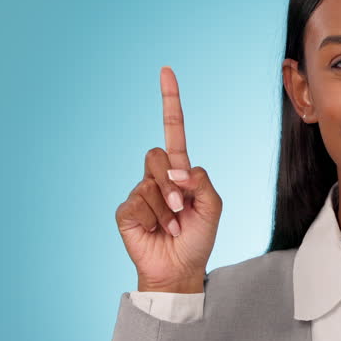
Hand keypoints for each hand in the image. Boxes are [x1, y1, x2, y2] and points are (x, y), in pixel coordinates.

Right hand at [114, 66, 222, 292]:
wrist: (180, 269)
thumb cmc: (198, 239)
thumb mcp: (214, 208)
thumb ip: (203, 182)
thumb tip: (178, 170)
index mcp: (180, 172)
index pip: (173, 130)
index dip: (170, 102)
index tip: (166, 71)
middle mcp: (157, 178)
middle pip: (157, 154)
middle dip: (172, 182)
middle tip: (182, 208)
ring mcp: (140, 193)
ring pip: (149, 180)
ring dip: (166, 206)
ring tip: (172, 225)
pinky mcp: (126, 211)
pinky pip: (137, 201)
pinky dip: (152, 218)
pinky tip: (155, 231)